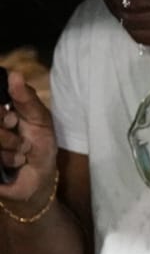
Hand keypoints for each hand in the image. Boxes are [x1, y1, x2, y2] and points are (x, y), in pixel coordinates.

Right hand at [0, 70, 58, 213]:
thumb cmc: (40, 146)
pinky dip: (9, 161)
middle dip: (9, 135)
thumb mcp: (41, 120)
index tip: (13, 119)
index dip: (2, 114)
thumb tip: (14, 74)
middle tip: (22, 142)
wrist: (40, 179)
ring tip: (21, 155)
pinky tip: (15, 164)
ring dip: (13, 151)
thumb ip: (27, 99)